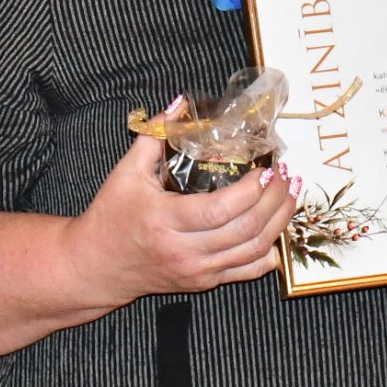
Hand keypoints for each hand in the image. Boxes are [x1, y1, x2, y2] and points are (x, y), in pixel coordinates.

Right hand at [62, 128, 298, 309]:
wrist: (97, 265)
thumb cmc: (111, 215)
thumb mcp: (126, 172)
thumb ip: (154, 136)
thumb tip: (180, 103)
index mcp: (164, 221)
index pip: (219, 211)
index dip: (250, 191)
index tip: (266, 169)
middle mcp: (184, 251)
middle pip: (244, 230)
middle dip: (274, 201)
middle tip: (287, 175)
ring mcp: (196, 271)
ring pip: (252, 252)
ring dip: (279, 223)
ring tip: (290, 195)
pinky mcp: (203, 283)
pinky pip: (247, 272)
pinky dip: (268, 254)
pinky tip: (278, 230)